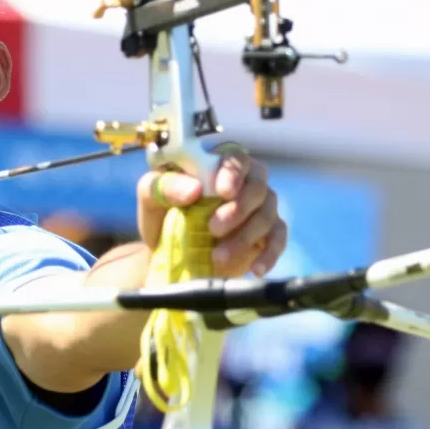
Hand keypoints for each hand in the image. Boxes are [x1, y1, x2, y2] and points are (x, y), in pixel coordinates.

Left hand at [136, 146, 286, 277]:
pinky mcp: (266, 234)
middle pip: (258, 187)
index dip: (233, 173)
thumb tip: (194, 190)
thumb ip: (164, 186)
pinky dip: (269, 254)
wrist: (167, 250)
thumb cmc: (161, 214)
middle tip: (213, 229)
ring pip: (267, 215)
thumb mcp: (151, 197)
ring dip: (245, 237)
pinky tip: (256, 269)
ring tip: (217, 257)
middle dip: (239, 209)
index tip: (222, 192)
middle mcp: (245, 183)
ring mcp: (259, 208)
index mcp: (218, 166)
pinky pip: (278, 239)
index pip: (237, 159)